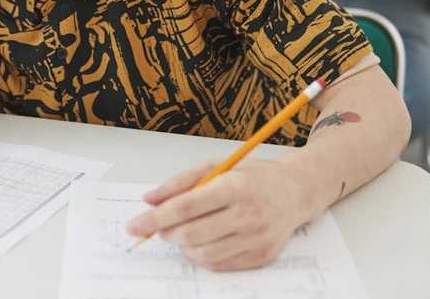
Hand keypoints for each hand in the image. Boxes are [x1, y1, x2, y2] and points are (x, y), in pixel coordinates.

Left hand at [125, 158, 307, 270]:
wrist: (296, 191)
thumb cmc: (252, 176)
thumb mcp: (216, 166)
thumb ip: (180, 182)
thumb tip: (148, 199)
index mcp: (235, 186)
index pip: (186, 207)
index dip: (155, 219)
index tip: (133, 226)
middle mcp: (248, 214)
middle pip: (192, 234)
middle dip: (166, 233)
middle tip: (160, 226)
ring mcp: (256, 239)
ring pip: (203, 253)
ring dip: (182, 245)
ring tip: (182, 231)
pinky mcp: (260, 256)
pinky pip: (220, 264)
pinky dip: (202, 255)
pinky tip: (201, 240)